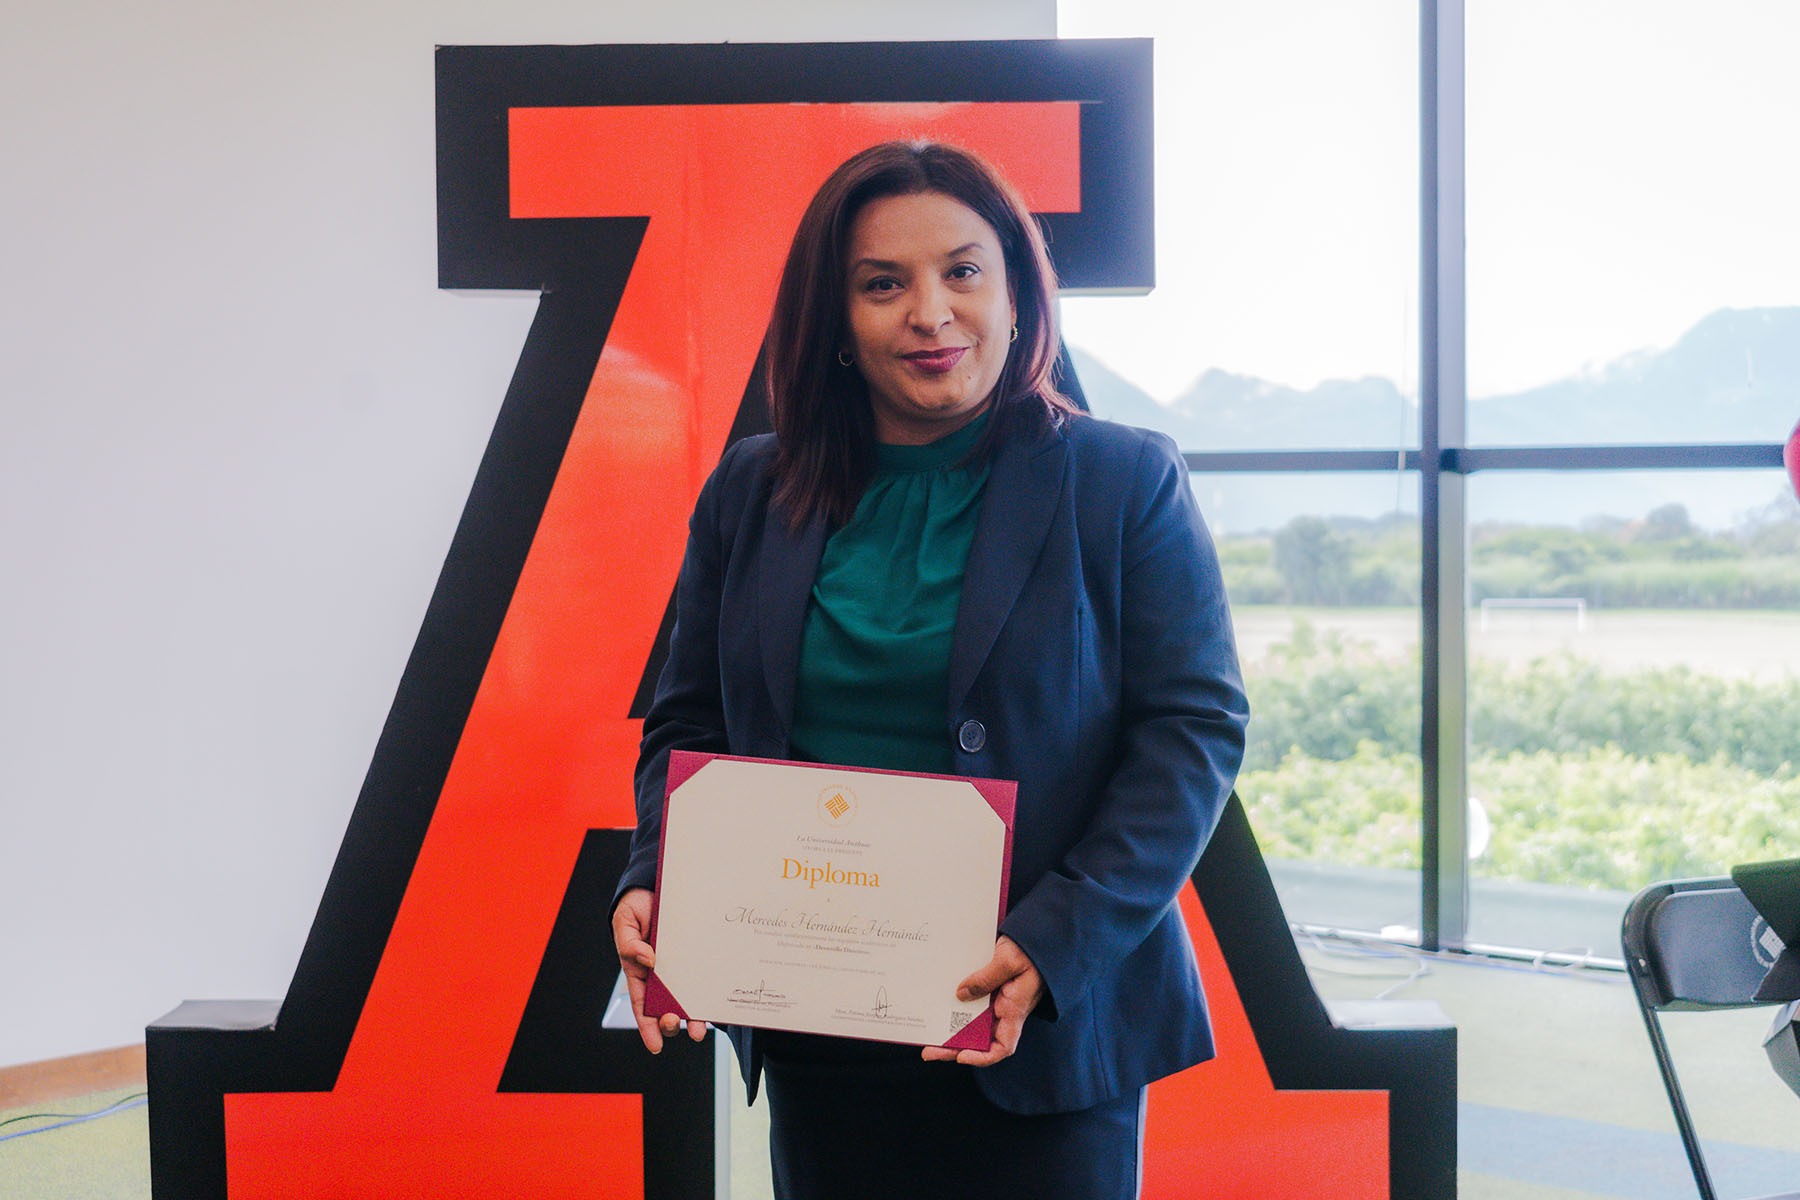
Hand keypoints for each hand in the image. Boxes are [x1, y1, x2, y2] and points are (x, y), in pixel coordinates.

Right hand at [611, 887, 705, 1053]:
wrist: (656, 887)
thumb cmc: (636, 907)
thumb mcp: (625, 923)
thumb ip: (630, 944)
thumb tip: (647, 961)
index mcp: (639, 972)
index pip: (642, 1006)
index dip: (647, 1028)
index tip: (655, 1046)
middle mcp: (661, 976)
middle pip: (665, 1008)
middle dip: (670, 1024)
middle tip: (676, 1025)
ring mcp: (682, 968)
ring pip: (688, 999)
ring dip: (693, 1018)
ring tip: (698, 1029)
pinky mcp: (698, 957)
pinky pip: (705, 977)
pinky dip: (710, 992)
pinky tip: (716, 1002)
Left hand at [921, 935, 1042, 1066]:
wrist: (1039, 932)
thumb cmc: (1031, 947)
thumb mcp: (1008, 960)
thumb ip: (985, 979)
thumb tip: (960, 995)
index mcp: (1015, 1008)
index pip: (1003, 1046)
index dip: (983, 1057)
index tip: (961, 1056)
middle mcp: (1005, 1009)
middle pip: (980, 1039)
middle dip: (955, 1047)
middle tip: (929, 1050)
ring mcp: (998, 999)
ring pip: (973, 1022)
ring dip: (952, 1028)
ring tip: (929, 1032)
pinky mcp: (991, 987)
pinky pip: (973, 1003)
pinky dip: (957, 1006)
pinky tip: (940, 1005)